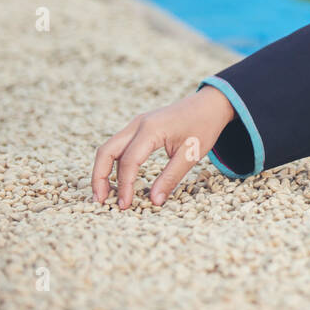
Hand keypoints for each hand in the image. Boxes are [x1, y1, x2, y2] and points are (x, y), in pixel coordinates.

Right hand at [91, 85, 236, 208]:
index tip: (125, 205)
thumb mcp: (191, 154)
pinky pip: (119, 145)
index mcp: (151, 129)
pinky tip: (117, 179)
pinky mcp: (139, 127)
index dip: (124, 186)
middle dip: (99, 177)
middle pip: (106, 151)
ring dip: (103, 170)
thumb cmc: (204, 125)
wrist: (210, 103)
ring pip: (109, 148)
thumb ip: (171, 177)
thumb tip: (154, 201)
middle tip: (101, 201)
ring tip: (104, 194)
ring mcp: (136, 124)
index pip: (129, 162)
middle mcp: (138, 124)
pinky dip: (113, 163)